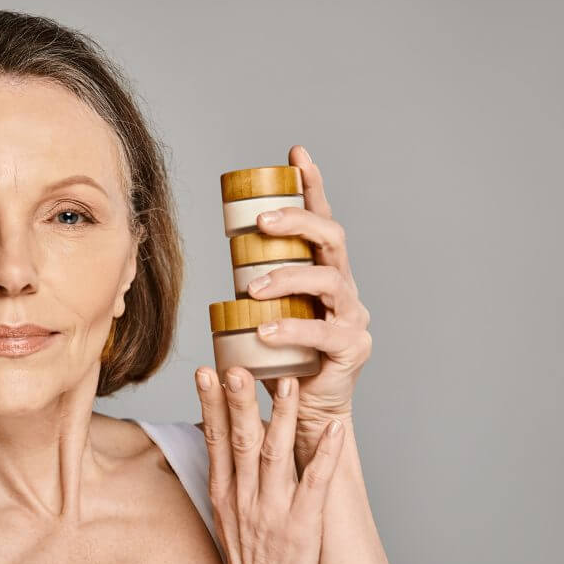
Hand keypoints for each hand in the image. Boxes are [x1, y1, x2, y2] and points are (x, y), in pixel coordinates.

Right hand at [194, 364, 346, 563]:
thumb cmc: (248, 560)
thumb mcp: (224, 514)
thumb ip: (225, 474)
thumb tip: (218, 433)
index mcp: (224, 494)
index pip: (214, 440)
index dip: (210, 404)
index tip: (206, 371)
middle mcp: (245, 498)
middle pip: (240, 441)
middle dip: (238, 402)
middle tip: (237, 367)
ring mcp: (274, 511)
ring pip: (276, 455)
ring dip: (280, 417)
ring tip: (287, 382)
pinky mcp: (303, 525)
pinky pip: (316, 483)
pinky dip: (325, 454)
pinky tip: (335, 428)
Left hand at [251, 145, 371, 467]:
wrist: (304, 411)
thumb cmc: (280, 359)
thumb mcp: (262, 314)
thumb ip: (250, 286)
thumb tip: (211, 259)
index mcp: (324, 272)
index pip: (321, 220)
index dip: (313, 185)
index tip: (295, 153)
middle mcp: (344, 288)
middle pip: (332, 240)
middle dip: (298, 223)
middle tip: (261, 223)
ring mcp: (352, 318)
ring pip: (328, 282)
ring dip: (286, 278)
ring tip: (251, 288)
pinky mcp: (350, 350)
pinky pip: (322, 334)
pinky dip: (290, 330)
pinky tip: (263, 330)